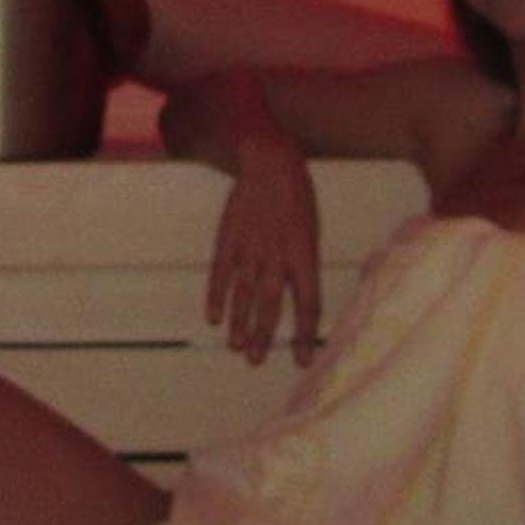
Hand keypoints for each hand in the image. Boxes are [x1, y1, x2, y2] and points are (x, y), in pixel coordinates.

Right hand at [207, 129, 320, 365]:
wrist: (270, 164)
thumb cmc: (297, 198)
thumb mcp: (311, 232)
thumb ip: (304, 265)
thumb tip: (300, 297)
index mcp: (304, 256)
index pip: (308, 305)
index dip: (305, 336)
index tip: (302, 359)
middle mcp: (277, 257)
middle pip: (270, 306)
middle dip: (263, 336)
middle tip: (255, 360)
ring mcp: (250, 249)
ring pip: (244, 294)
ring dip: (239, 323)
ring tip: (236, 346)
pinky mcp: (229, 239)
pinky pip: (221, 273)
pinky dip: (216, 295)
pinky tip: (213, 315)